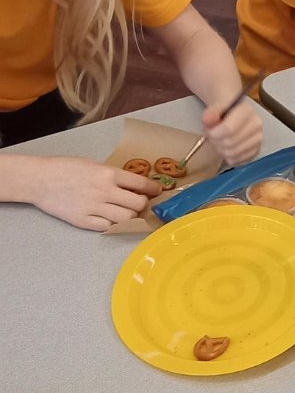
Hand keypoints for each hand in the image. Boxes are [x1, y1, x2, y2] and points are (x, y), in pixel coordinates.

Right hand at [27, 156, 160, 231]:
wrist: (40, 180)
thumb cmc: (66, 168)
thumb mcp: (94, 165)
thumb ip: (114, 176)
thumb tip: (135, 186)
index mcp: (108, 174)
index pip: (141, 184)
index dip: (153, 189)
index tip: (157, 191)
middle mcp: (104, 191)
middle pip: (138, 204)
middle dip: (143, 204)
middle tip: (140, 203)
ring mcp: (93, 207)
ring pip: (126, 218)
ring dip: (130, 216)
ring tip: (125, 211)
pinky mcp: (83, 220)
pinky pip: (108, 227)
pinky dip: (113, 224)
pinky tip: (110, 218)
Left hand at [202, 100, 261, 165]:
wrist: (233, 112)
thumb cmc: (225, 109)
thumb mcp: (217, 104)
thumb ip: (212, 110)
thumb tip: (208, 119)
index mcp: (247, 111)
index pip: (228, 128)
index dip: (213, 133)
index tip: (208, 132)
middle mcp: (256, 125)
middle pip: (230, 142)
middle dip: (216, 142)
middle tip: (211, 137)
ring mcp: (258, 138)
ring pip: (233, 153)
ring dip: (221, 150)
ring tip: (218, 142)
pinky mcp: (256, 150)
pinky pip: (239, 160)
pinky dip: (228, 157)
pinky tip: (225, 149)